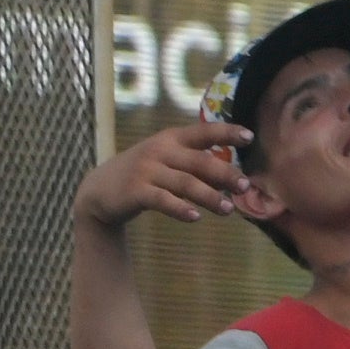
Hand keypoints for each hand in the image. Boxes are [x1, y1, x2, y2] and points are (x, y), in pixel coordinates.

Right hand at [76, 116, 251, 232]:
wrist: (99, 190)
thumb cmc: (144, 175)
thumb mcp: (167, 162)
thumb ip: (196, 167)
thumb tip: (231, 179)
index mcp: (171, 138)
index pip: (204, 131)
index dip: (227, 132)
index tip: (250, 137)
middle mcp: (160, 150)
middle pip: (199, 161)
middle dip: (225, 173)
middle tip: (244, 187)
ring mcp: (146, 170)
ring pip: (184, 183)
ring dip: (209, 196)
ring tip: (227, 210)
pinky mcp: (135, 191)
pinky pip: (162, 200)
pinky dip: (179, 208)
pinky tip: (195, 217)